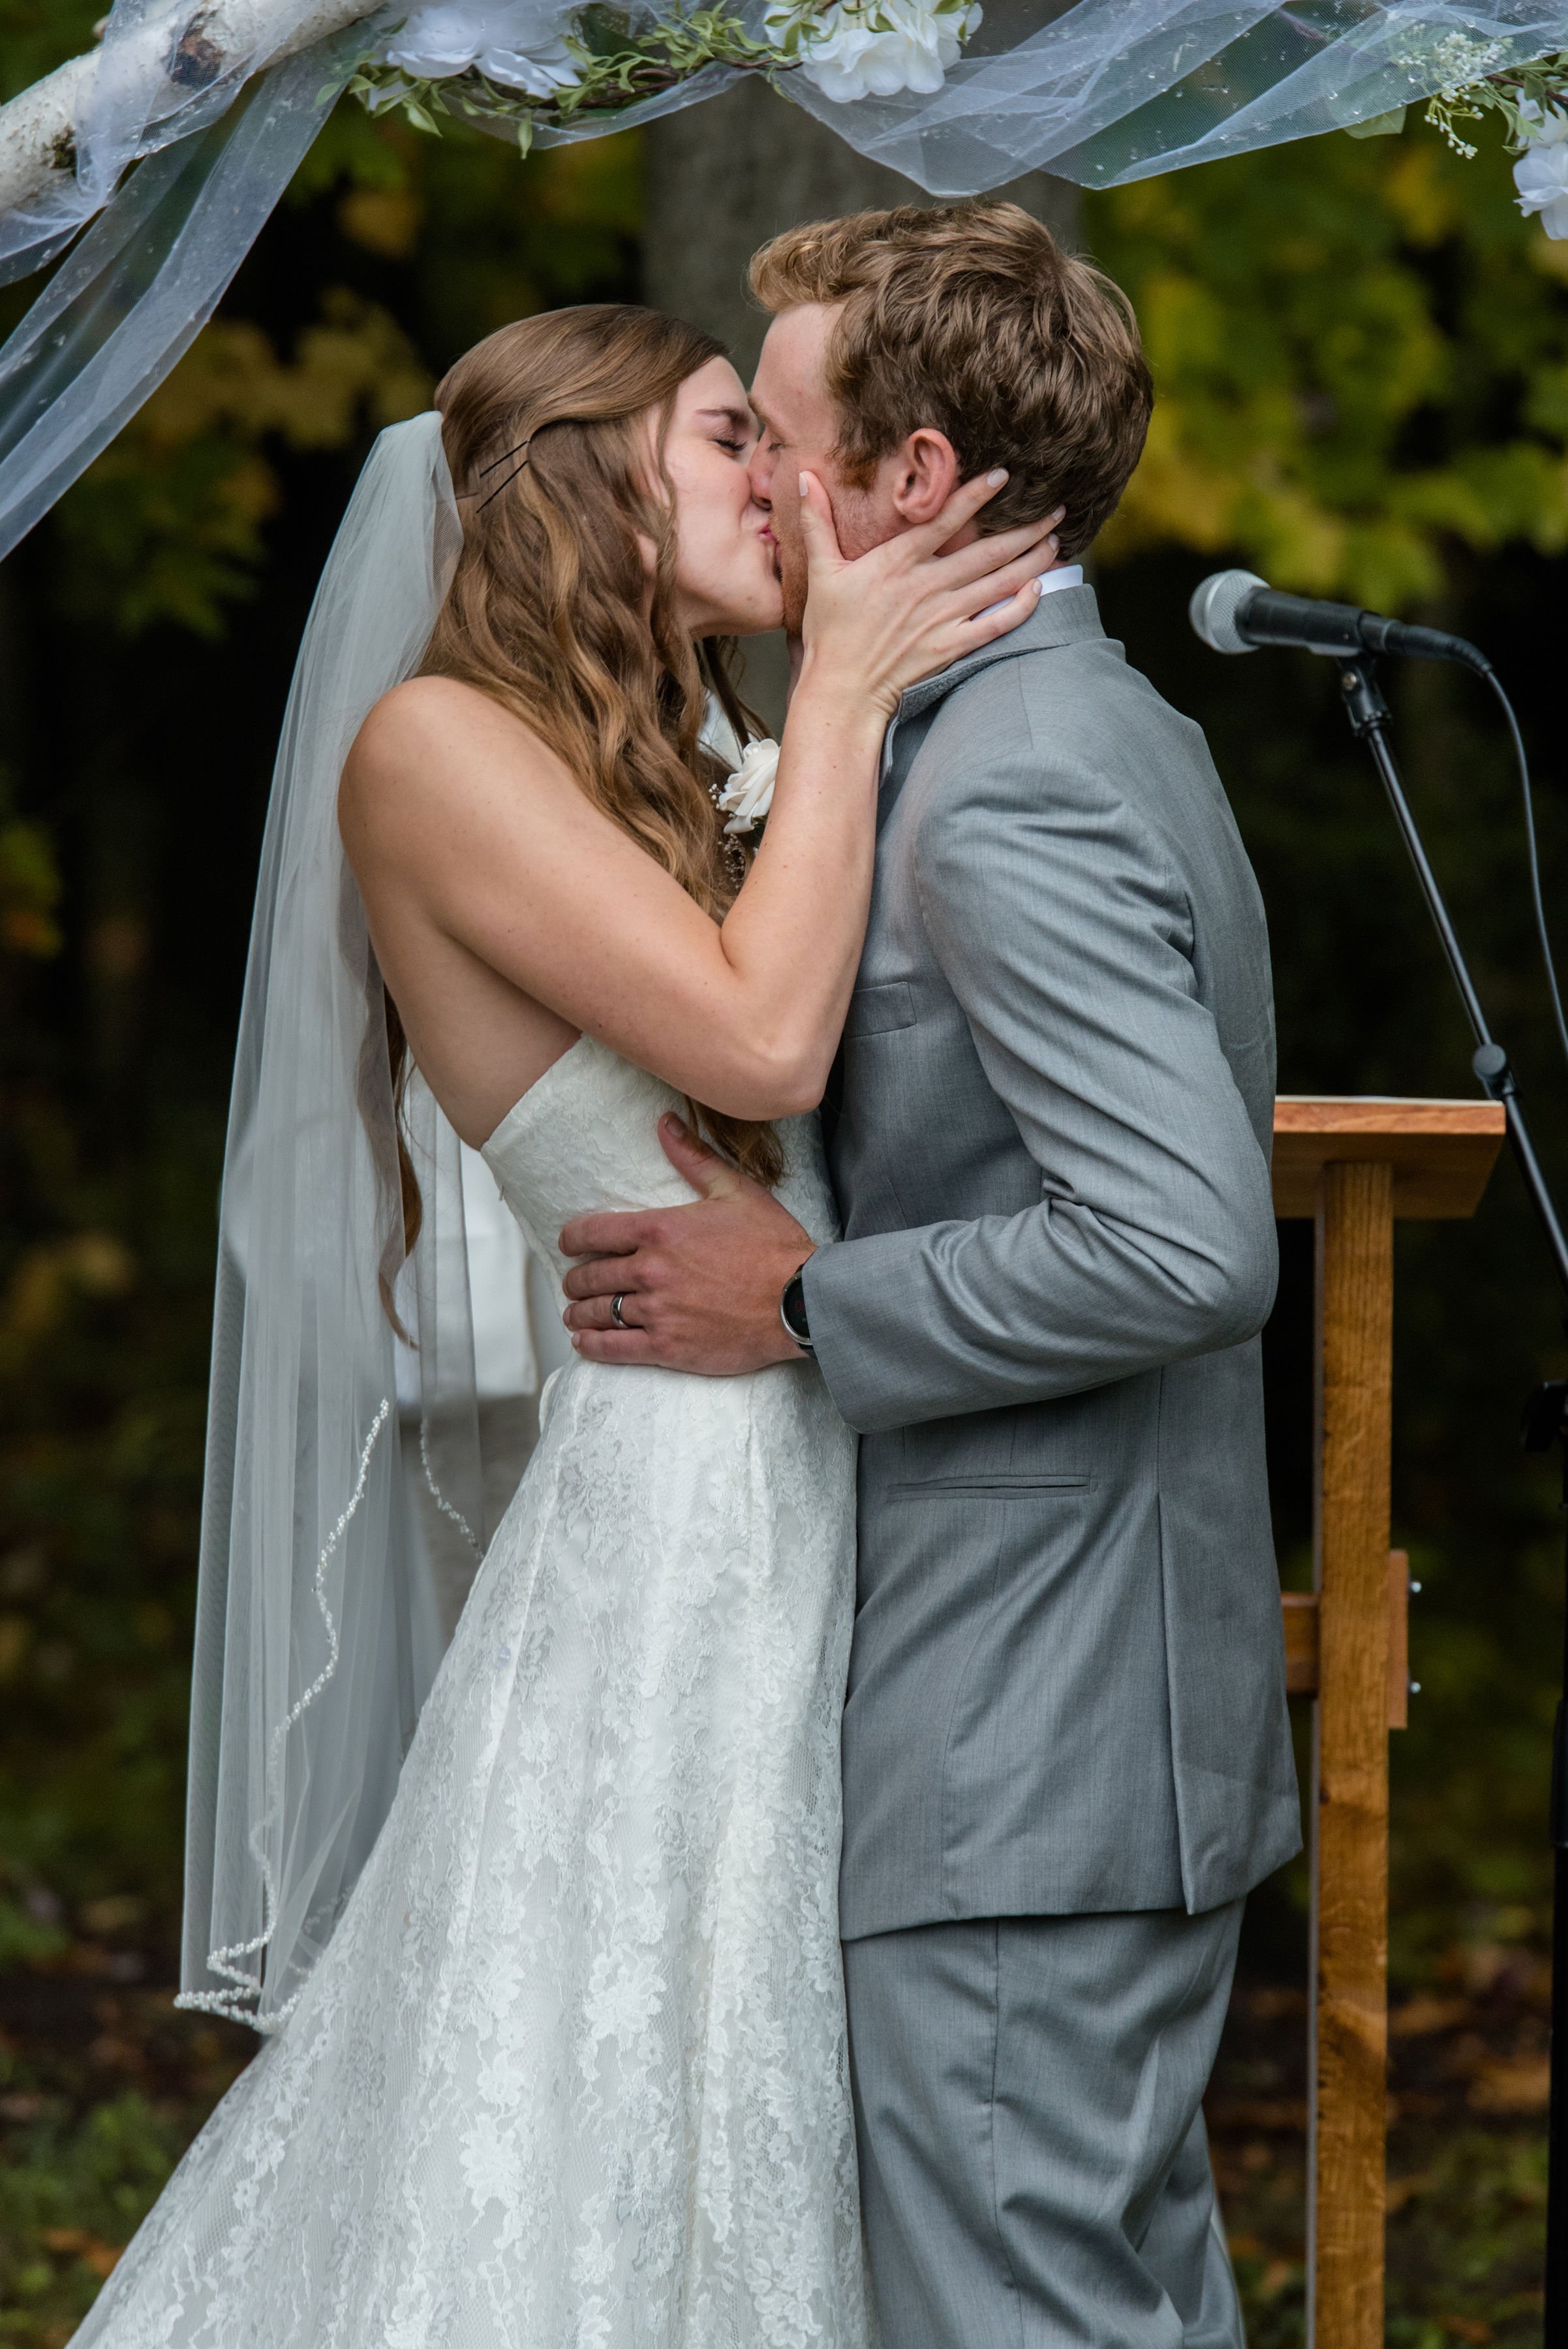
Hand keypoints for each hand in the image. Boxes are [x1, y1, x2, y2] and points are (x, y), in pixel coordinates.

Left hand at [560, 1116, 816, 1375]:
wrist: (799, 1300)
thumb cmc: (772, 1244)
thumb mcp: (736, 1191)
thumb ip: (694, 1158)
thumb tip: (665, 1123)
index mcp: (660, 1229)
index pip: (594, 1232)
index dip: (573, 1239)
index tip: (567, 1244)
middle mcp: (650, 1269)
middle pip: (592, 1275)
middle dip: (577, 1279)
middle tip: (575, 1283)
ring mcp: (657, 1311)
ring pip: (599, 1312)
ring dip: (580, 1313)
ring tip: (575, 1314)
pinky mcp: (668, 1346)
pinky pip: (614, 1348)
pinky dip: (593, 1345)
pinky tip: (583, 1342)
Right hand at [797, 471, 1064, 719]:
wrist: (841, 690)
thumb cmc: (830, 631)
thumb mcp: (821, 571)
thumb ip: (816, 522)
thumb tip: (803, 476)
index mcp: (897, 562)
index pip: (944, 520)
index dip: (976, 496)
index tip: (1005, 477)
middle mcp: (926, 587)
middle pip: (986, 551)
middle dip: (1025, 528)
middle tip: (1056, 509)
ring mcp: (942, 618)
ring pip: (998, 583)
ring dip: (1032, 560)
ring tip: (1056, 541)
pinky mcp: (952, 647)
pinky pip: (996, 625)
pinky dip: (1022, 607)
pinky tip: (1040, 589)